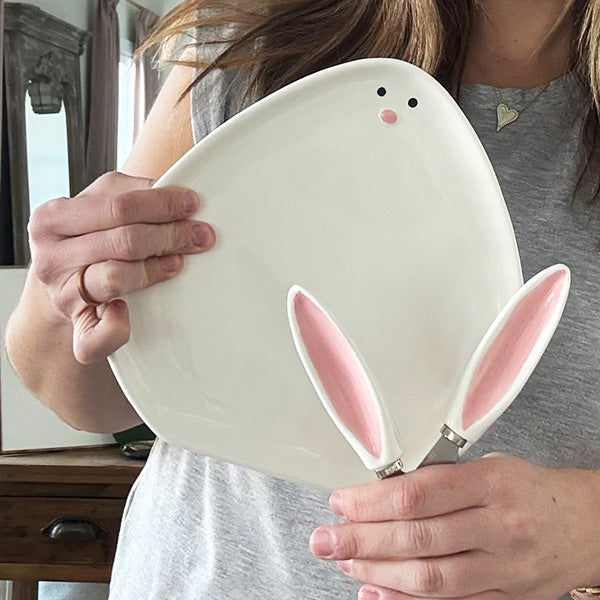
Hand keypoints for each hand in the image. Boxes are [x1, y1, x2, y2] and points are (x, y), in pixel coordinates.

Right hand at [28, 171, 214, 363]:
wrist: (59, 290)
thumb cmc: (85, 244)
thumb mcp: (95, 209)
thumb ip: (127, 192)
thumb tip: (173, 189)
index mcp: (54, 218)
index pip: (118, 205)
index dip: (162, 204)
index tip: (192, 204)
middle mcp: (52, 256)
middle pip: (123, 240)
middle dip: (170, 235)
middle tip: (200, 235)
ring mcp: (62, 294)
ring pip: (115, 277)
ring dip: (155, 269)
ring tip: (178, 262)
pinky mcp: (77, 327)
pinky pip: (98, 335)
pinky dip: (116, 327)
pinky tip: (128, 313)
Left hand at [310, 454, 599, 599]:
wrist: (585, 524)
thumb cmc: (528, 488)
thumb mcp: (488, 466)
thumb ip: (441, 480)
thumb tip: (382, 492)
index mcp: (490, 482)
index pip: (418, 494)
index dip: (372, 501)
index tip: (341, 502)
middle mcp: (497, 526)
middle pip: (418, 538)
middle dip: (362, 541)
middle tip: (325, 540)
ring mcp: (504, 567)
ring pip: (431, 577)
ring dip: (378, 573)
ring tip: (344, 563)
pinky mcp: (507, 598)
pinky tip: (375, 593)